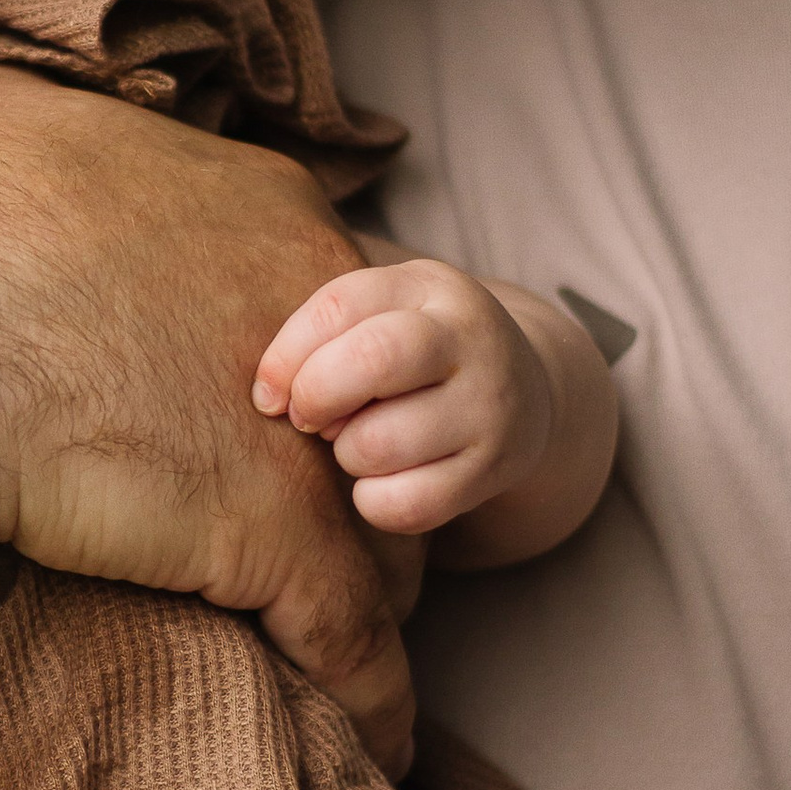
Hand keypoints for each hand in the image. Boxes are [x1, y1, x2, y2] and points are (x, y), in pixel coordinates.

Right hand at [0, 73, 416, 769]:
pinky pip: (356, 635)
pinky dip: (372, 693)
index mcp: (258, 211)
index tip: (266, 436)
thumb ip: (54, 146)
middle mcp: (313, 313)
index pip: (331, 328)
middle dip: (354, 485)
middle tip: (318, 542)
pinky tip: (378, 738)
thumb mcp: (2, 125)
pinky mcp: (271, 532)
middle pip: (378, 425)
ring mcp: (301, 426)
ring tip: (352, 652)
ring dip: (369, 591)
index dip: (303, 396)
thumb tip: (7, 146)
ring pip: (383, 531)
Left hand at [255, 263, 617, 567]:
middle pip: (371, 360)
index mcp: (429, 285)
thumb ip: (319, 335)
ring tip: (360, 444)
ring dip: (346, 455)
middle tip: (311, 419)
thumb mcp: (379, 315)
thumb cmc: (415, 355)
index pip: (338, 306)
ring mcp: (489, 406)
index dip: (286, 356)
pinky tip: (381, 483)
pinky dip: (374, 502)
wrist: (520, 394)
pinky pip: (408, 504)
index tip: (271, 392)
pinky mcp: (494, 470)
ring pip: (379, 444)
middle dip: (316, 397)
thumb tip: (270, 397)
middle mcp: (470, 338)